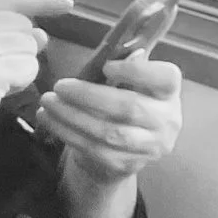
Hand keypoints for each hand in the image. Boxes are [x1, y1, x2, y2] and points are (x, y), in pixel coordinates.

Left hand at [31, 54, 182, 190]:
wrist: (126, 150)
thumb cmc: (124, 103)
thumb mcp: (130, 82)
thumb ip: (123, 67)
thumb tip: (110, 52)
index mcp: (169, 92)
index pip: (165, 78)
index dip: (137, 71)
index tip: (106, 66)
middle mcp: (167, 121)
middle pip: (130, 107)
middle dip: (89, 96)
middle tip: (60, 86)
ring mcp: (149, 147)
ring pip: (109, 133)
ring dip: (72, 116)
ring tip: (48, 102)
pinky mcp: (127, 164)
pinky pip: (94, 150)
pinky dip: (67, 133)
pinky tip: (49, 120)